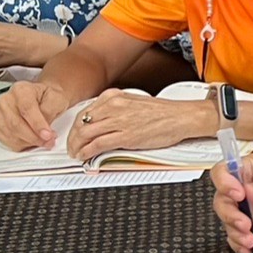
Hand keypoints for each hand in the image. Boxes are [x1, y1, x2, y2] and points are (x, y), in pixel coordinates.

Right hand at [0, 80, 73, 150]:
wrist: (42, 98)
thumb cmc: (48, 97)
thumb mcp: (57, 98)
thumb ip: (50, 112)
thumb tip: (44, 129)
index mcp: (21, 90)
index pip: (26, 109)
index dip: (37, 124)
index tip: (47, 135)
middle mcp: (6, 100)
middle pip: (16, 123)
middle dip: (34, 137)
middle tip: (48, 141)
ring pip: (10, 134)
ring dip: (28, 142)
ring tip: (42, 141)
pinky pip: (6, 140)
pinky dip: (20, 145)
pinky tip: (31, 142)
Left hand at [69, 92, 215, 159]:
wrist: (181, 117)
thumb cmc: (163, 113)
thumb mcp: (133, 103)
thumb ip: (115, 110)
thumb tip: (101, 124)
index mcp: (114, 96)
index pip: (84, 112)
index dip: (75, 126)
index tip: (74, 134)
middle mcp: (113, 106)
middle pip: (81, 124)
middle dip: (72, 138)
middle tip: (71, 147)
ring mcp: (118, 120)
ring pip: (85, 134)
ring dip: (76, 147)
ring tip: (76, 153)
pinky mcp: (125, 136)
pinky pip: (97, 144)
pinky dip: (87, 152)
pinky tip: (85, 156)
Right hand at [211, 151, 252, 252]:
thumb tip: (249, 193)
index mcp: (244, 169)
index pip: (221, 173)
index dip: (224, 184)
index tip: (239, 194)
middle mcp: (239, 188)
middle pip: (222, 202)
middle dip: (230, 215)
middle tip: (245, 224)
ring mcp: (245, 207)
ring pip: (228, 221)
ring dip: (236, 232)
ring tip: (249, 239)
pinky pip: (239, 234)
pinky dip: (240, 243)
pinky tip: (247, 248)